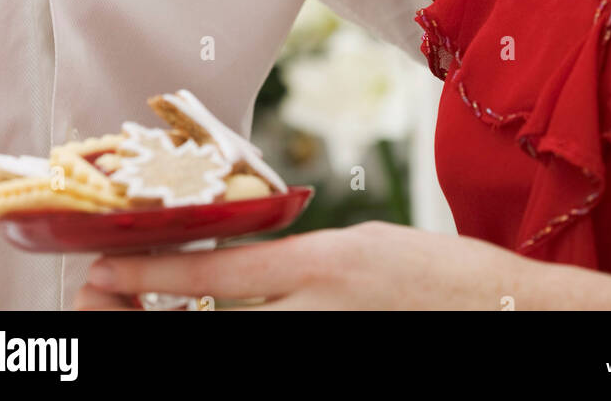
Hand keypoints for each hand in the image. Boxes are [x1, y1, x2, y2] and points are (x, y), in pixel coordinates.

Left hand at [74, 220, 520, 310]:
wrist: (506, 313)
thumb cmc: (439, 274)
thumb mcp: (361, 246)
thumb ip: (301, 261)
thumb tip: (252, 273)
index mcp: (322, 263)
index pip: (217, 272)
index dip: (151, 274)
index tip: (104, 270)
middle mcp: (316, 311)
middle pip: (211, 323)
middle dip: (153, 312)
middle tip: (107, 300)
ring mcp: (327, 344)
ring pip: (236, 345)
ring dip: (192, 332)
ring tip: (155, 316)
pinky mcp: (341, 363)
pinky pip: (274, 352)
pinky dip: (239, 341)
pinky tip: (222, 331)